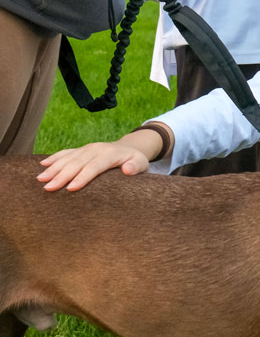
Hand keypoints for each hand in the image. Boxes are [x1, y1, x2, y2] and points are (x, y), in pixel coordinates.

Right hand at [37, 128, 163, 190]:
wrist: (130, 148)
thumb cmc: (136, 161)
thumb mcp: (142, 164)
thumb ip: (136, 167)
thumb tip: (128, 170)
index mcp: (110, 154)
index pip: (95, 166)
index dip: (83, 177)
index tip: (71, 188)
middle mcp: (96, 149)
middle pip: (77, 163)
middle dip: (62, 175)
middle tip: (49, 188)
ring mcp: (86, 148)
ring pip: (68, 158)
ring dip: (54, 168)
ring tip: (40, 180)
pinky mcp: (80, 150)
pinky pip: (65, 153)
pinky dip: (54, 158)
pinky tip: (42, 165)